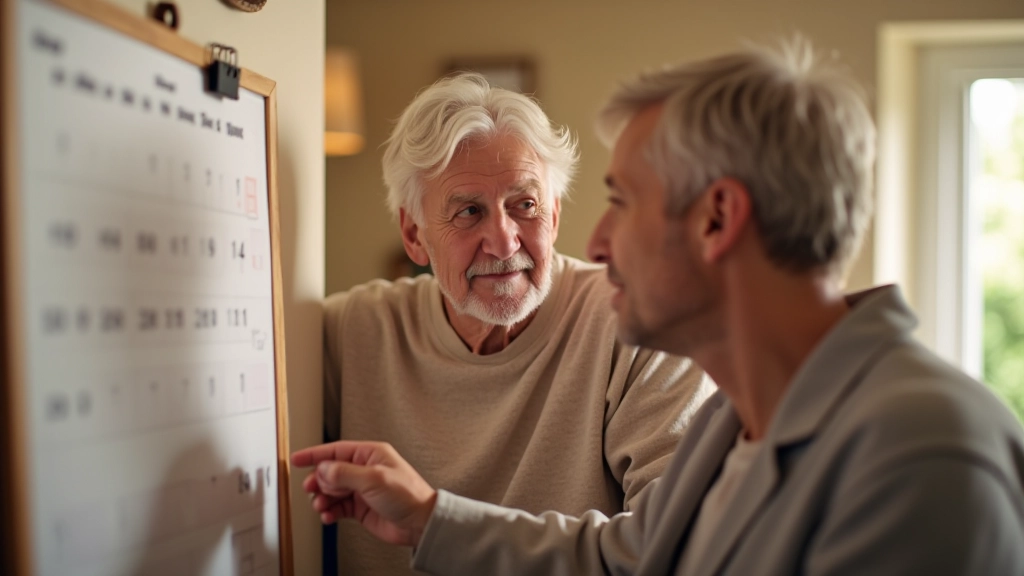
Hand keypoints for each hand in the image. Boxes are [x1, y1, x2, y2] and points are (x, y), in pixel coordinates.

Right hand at [290, 441, 437, 546]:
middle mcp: (364, 470)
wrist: (419, 523)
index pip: (336, 450)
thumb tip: (323, 468)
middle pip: (330, 472)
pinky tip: (329, 516)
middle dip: (318, 481)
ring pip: (331, 491)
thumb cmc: (408, 495)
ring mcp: (361, 489)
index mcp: (370, 454)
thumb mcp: (374, 479)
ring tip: (321, 506)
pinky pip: (337, 507)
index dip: (314, 454)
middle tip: (311, 489)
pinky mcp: (360, 507)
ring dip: (322, 498)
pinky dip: (330, 512)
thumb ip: (345, 473)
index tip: (296, 459)